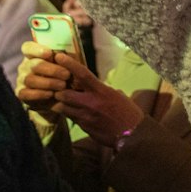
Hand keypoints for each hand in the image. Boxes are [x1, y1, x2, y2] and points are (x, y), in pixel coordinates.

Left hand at [15, 41, 143, 147]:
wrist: (132, 135)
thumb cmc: (127, 112)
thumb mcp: (117, 95)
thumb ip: (102, 90)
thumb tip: (92, 85)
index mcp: (102, 91)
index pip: (82, 74)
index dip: (69, 64)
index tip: (58, 56)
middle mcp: (91, 103)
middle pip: (64, 94)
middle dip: (59, 91)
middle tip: (58, 88)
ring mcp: (86, 117)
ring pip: (63, 108)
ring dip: (61, 104)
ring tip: (62, 101)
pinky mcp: (84, 128)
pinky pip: (71, 119)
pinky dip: (70, 114)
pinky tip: (75, 113)